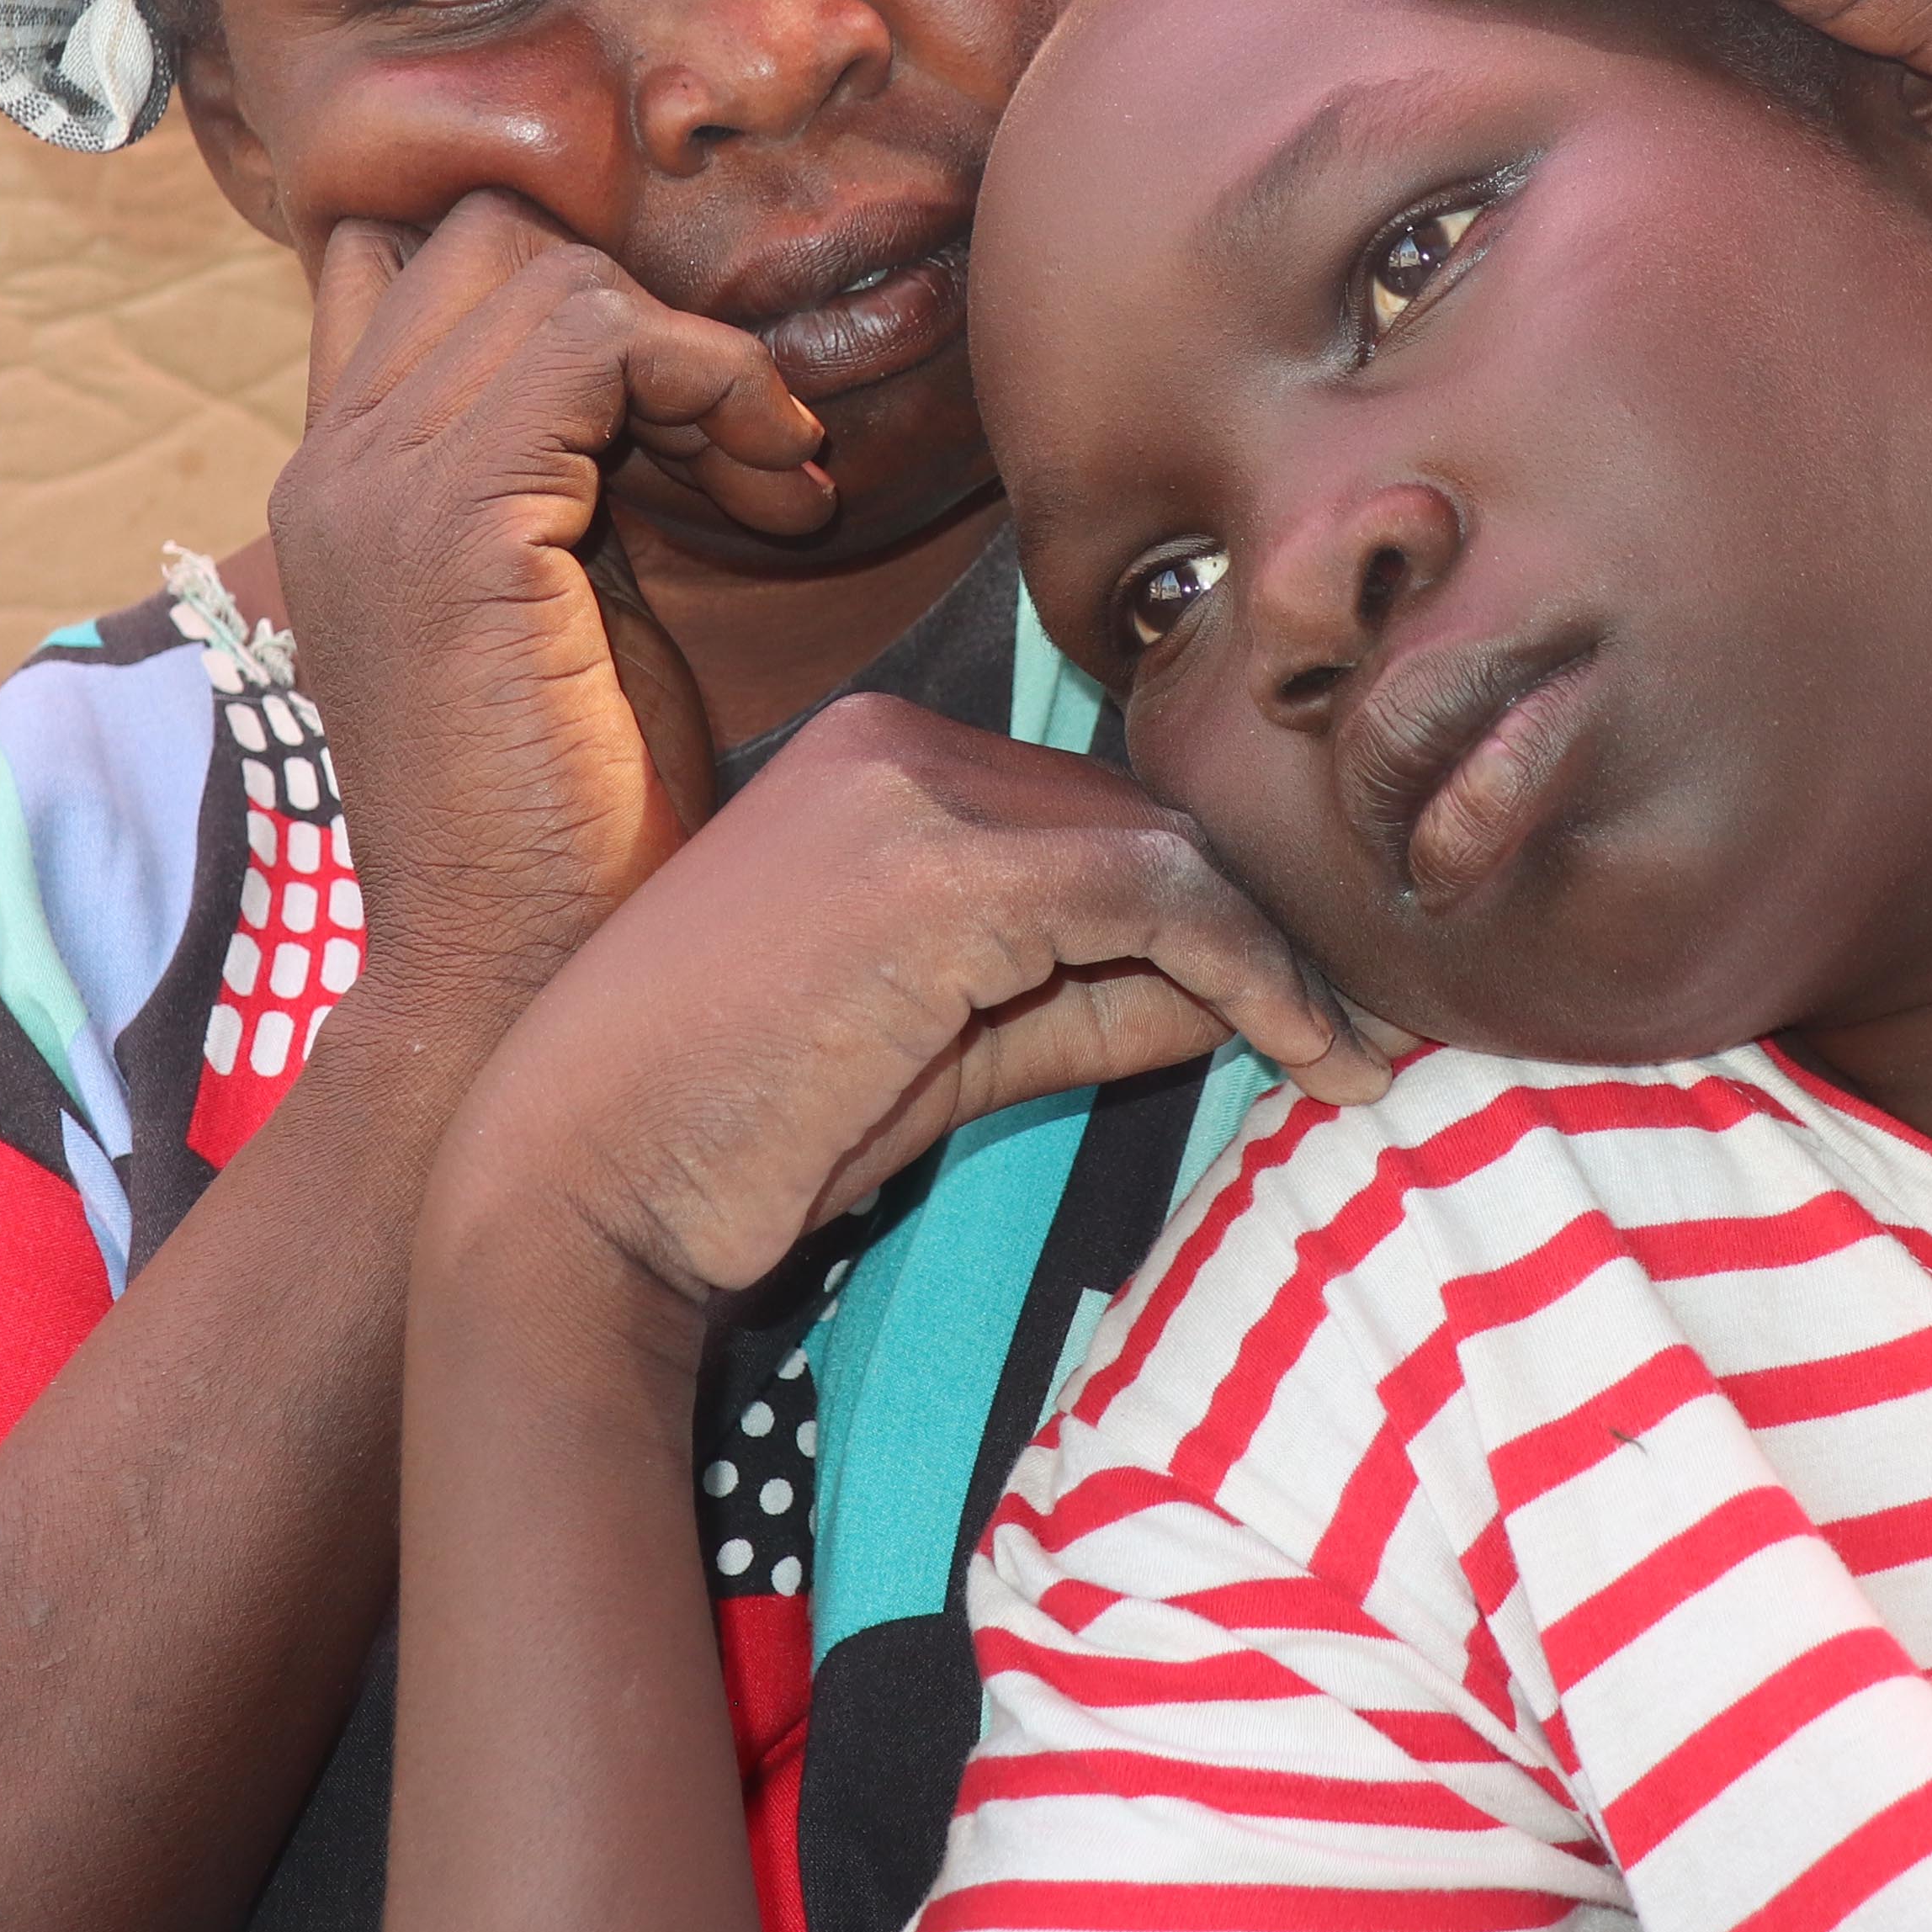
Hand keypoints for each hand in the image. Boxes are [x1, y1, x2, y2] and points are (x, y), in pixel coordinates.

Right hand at [264, 195, 832, 1032]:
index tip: (692, 416)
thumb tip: (656, 366)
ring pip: (555, 276)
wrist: (518, 982)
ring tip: (773, 484)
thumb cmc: (572, 821)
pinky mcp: (452, 522)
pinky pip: (598, 341)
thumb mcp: (569, 604)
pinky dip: (714, 384)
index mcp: (345, 481)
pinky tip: (775, 491)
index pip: (425, 262)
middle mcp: (334, 464)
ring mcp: (375, 486)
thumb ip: (574, 475)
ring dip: (704, 363)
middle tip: (747, 449)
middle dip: (648, 310)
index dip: (581, 300)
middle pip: (491, 236)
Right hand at [439, 696, 1384, 1306]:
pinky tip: (1310, 1049)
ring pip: (1165, 846)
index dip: (1205, 905)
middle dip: (1258, 926)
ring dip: (1277, 956)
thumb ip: (1083, 998)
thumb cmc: (730, 1134)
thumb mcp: (939, 1047)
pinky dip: (1255, 970)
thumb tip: (1242, 996)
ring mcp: (913, 792)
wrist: (572, 1189)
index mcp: (870, 759)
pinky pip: (1158, 896)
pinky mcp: (945, 872)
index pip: (1087, 814)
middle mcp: (892, 741)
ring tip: (1352, 1054)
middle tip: (1359, 1029)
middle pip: (1138, 818)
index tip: (1302, 997)